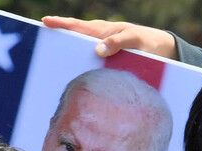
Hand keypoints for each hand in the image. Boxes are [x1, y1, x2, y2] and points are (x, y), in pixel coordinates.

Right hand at [41, 16, 177, 59]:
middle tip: (40, 46)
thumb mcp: (135, 40)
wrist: (161, 51)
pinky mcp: (106, 61)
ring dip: (67, 56)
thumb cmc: (148, 42)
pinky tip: (74, 77)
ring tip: (51, 65)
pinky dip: (80, 66)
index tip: (45, 22)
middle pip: (73, 39)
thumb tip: (98, 49)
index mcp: (102, 31)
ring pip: (79, 51)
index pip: (77, 26)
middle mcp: (98, 39)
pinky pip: (89, 63)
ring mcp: (101, 50)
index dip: (61, 24)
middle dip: (57, 40)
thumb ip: (118, 43)